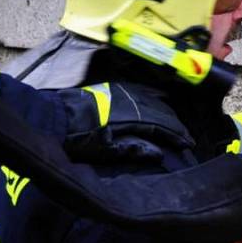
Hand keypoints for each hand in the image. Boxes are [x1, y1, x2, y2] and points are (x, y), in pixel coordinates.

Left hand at [59, 82, 192, 163]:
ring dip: (169, 111)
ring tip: (179, 123)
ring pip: (154, 100)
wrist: (53, 118)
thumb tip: (159, 154)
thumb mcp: (104, 151)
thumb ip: (133, 150)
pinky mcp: (114, 88)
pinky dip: (155, 95)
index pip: (161, 126)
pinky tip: (162, 97)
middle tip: (188, 137)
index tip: (188, 144)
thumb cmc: (77, 140)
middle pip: (161, 112)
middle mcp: (130, 101)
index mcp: (130, 118)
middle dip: (177, 125)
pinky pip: (141, 90)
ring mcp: (122, 92)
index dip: (177, 135)